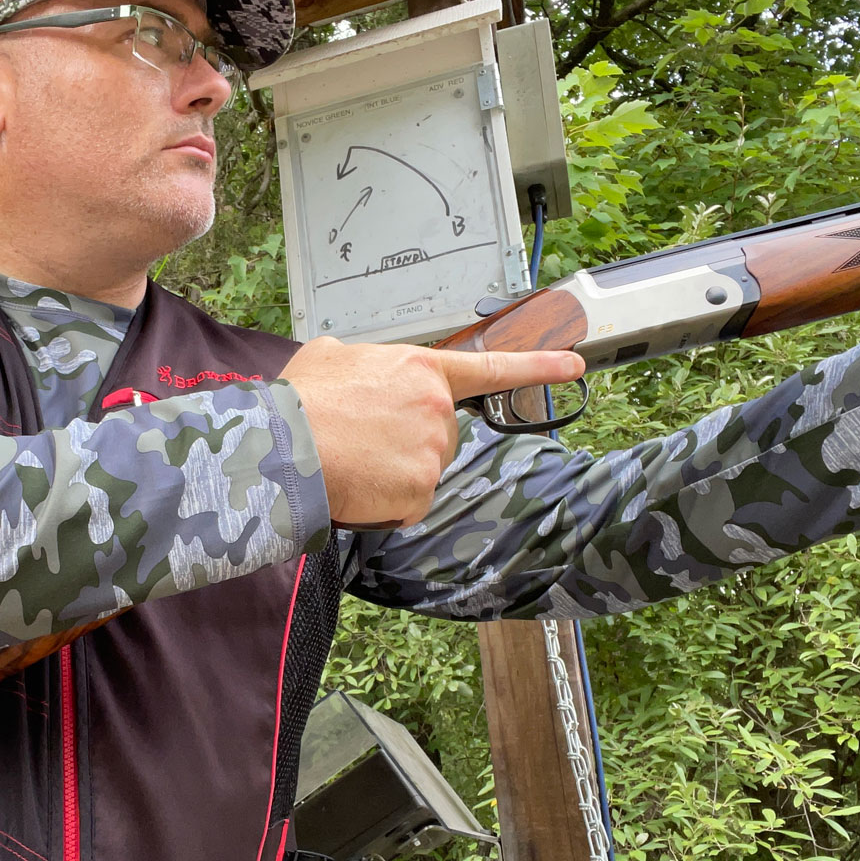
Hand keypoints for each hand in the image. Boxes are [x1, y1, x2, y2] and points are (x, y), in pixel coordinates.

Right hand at [279, 338, 583, 526]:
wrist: (284, 445)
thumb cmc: (300, 404)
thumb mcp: (330, 356)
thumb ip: (360, 362)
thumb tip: (352, 371)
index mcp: (419, 368)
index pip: (491, 367)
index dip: (537, 366)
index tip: (574, 366)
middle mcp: (437, 406)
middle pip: (438, 434)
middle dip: (406, 442)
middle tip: (360, 440)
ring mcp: (433, 449)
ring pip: (421, 470)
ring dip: (391, 473)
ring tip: (350, 459)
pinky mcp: (422, 489)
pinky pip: (408, 504)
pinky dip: (384, 502)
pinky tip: (357, 484)